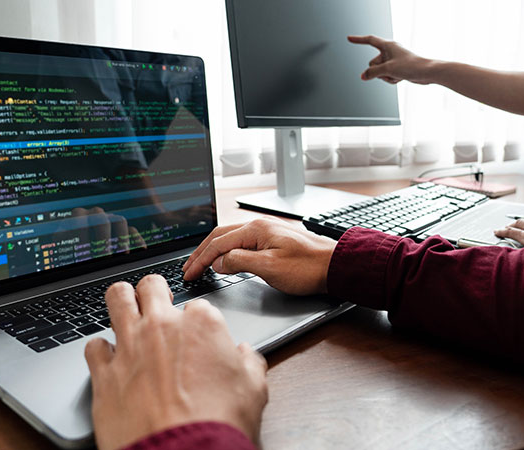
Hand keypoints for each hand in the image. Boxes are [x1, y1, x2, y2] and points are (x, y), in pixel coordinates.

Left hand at [84, 276, 267, 449]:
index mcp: (201, 324)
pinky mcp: (104, 373)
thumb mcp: (253, 391)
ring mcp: (129, 346)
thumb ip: (249, 364)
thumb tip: (245, 356)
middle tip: (159, 306)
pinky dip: (101, 350)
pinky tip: (109, 359)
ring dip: (123, 301)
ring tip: (127, 310)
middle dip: (156, 292)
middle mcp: (162, 326)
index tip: (199, 337)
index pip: (199, 305)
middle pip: (152, 286)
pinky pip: (93, 346)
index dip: (199, 322)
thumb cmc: (218, 423)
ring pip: (116, 297)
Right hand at [182, 218, 336, 295]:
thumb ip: (240, 262)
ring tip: (200, 263)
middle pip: (220, 237)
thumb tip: (220, 262)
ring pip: (230, 238)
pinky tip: (225, 258)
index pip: (218, 244)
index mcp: (255, 230)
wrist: (335, 266)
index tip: (189, 274)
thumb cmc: (308, 268)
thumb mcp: (269, 268)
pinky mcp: (272, 240)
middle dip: (201, 253)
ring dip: (212, 251)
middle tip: (188, 269)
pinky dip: (227, 250)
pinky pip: (241, 242)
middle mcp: (259, 226)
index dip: (200, 260)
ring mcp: (266, 231)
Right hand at [347, 35, 433, 84]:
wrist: (426, 73)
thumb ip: (372, 73)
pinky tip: (400, 78)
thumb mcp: (388, 70)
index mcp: (388, 46)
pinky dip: (391, 79)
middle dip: (378, 71)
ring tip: (397, 75)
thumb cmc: (411, 66)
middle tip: (389, 71)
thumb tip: (363, 76)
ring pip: (379, 71)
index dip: (358, 40)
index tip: (349, 38)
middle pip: (372, 63)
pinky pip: (386, 76)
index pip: (369, 40)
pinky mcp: (397, 68)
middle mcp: (390, 52)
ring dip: (385, 76)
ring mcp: (393, 60)